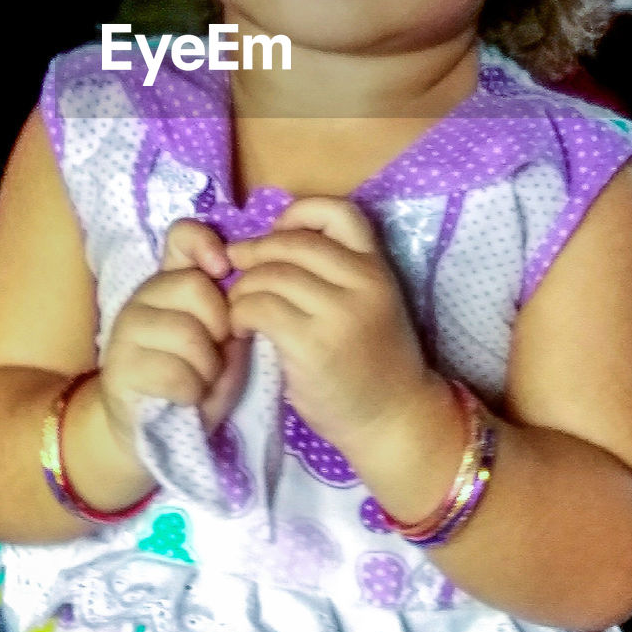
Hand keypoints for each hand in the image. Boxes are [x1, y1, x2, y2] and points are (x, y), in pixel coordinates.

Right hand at [98, 219, 249, 454]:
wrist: (153, 432)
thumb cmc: (198, 379)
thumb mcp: (224, 342)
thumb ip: (234, 313)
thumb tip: (247, 295)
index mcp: (174, 282)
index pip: (181, 236)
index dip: (204, 243)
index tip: (224, 269)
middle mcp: (145, 295)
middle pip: (196, 287)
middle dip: (221, 327)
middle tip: (218, 354)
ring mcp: (127, 329)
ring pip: (187, 333)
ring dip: (209, 368)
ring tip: (203, 381)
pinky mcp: (120, 367)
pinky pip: (174, 373)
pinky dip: (193, 391)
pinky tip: (187, 399)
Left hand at [226, 197, 430, 450]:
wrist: (394, 421)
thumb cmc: (372, 362)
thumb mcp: (368, 303)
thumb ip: (334, 272)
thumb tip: (267, 245)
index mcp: (377, 267)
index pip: (338, 211)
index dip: (300, 213)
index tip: (278, 234)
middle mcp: (363, 282)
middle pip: (291, 243)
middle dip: (254, 252)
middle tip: (236, 270)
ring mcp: (339, 313)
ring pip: (269, 274)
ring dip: (242, 289)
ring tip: (239, 308)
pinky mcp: (313, 345)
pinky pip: (259, 308)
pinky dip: (239, 314)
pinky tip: (240, 329)